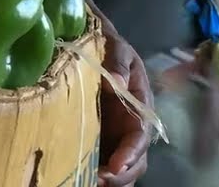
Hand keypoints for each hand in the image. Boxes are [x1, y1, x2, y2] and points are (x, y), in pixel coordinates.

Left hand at [97, 29, 150, 186]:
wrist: (92, 44)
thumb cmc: (108, 46)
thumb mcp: (116, 46)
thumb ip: (118, 62)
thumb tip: (116, 80)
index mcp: (139, 107)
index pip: (140, 137)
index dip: (131, 154)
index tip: (116, 167)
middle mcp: (130, 126)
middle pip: (134, 162)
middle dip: (120, 176)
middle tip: (98, 181)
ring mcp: (114, 135)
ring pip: (119, 168)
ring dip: (108, 180)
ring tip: (88, 182)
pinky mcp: (97, 138)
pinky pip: (99, 162)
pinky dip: (92, 173)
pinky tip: (78, 176)